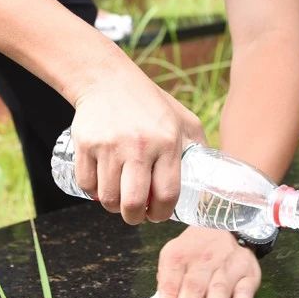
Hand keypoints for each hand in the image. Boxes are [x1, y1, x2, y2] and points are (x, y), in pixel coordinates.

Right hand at [71, 68, 205, 224]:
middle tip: (135, 214)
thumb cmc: (149, 103)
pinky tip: (102, 182)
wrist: (107, 80)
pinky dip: (93, 191)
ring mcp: (109, 146)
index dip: (161, 213)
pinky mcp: (86, 144)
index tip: (157, 214)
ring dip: (113, 205)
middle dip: (134, 218)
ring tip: (118, 196)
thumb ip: (198, 147)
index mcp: (167, 142)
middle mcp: (139, 145)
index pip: (167, 194)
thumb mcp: (182, 119)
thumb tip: (212, 178)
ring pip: (107, 198)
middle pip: (132, 203)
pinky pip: (87, 185)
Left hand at [154, 226, 259, 297]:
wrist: (222, 225)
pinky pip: (245, 289)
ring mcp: (228, 264)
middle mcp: (204, 258)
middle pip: (194, 284)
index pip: (171, 281)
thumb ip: (167, 284)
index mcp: (180, 255)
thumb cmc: (193, 251)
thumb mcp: (173, 257)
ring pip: (219, 287)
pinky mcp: (248, 271)